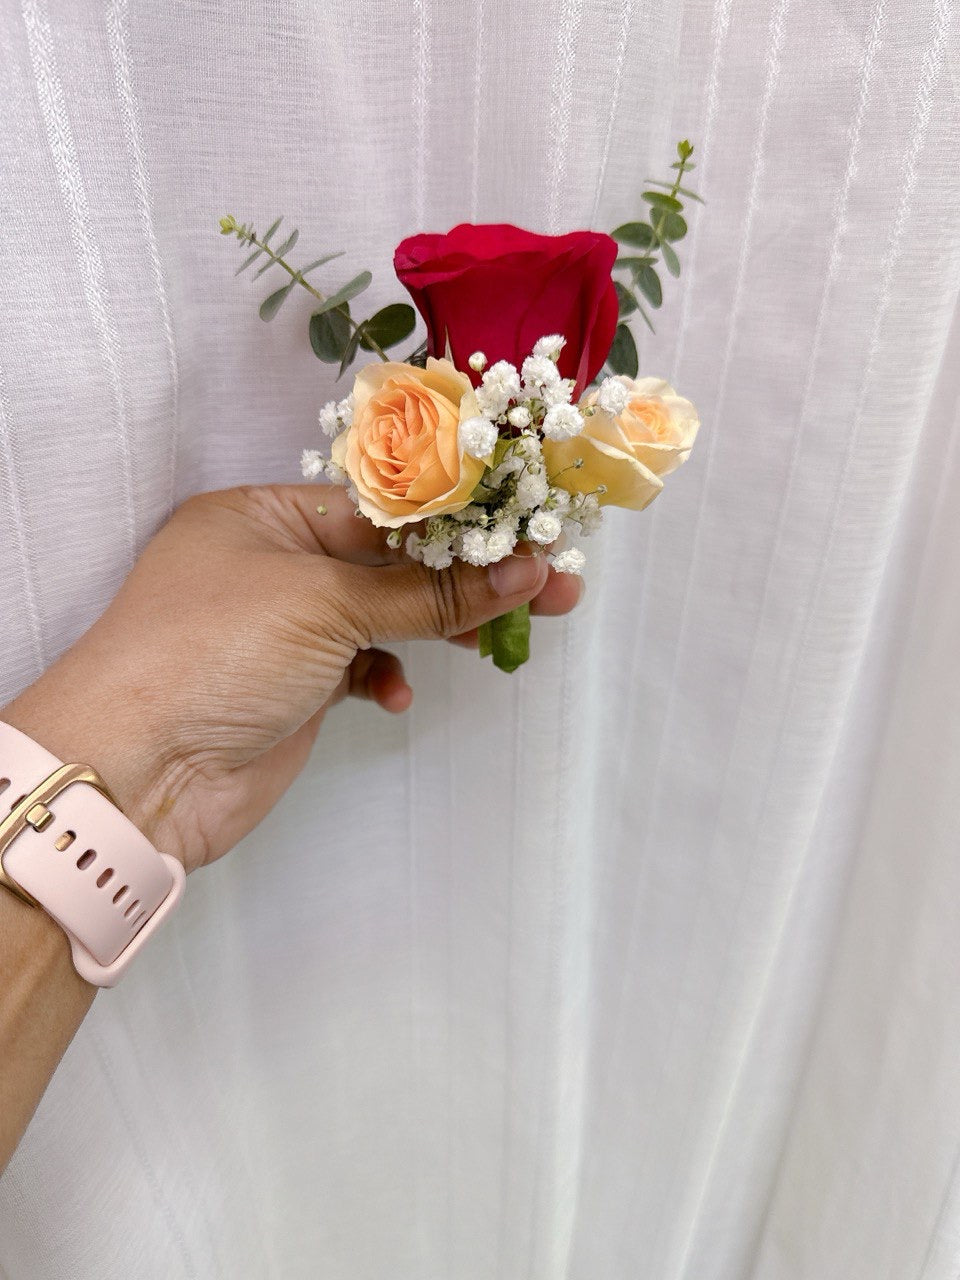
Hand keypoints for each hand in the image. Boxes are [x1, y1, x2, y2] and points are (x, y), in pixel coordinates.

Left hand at [4, 484, 579, 872]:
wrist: (137, 773)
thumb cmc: (214, 652)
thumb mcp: (325, 604)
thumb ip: (428, 593)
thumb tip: (526, 569)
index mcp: (263, 515)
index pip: (379, 502)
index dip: (456, 515)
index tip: (529, 525)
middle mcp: (273, 563)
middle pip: (391, 558)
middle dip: (468, 572)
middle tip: (554, 582)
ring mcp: (285, 629)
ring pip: (385, 614)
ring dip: (443, 625)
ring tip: (507, 637)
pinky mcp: (296, 687)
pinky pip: (363, 666)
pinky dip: (388, 674)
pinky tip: (396, 694)